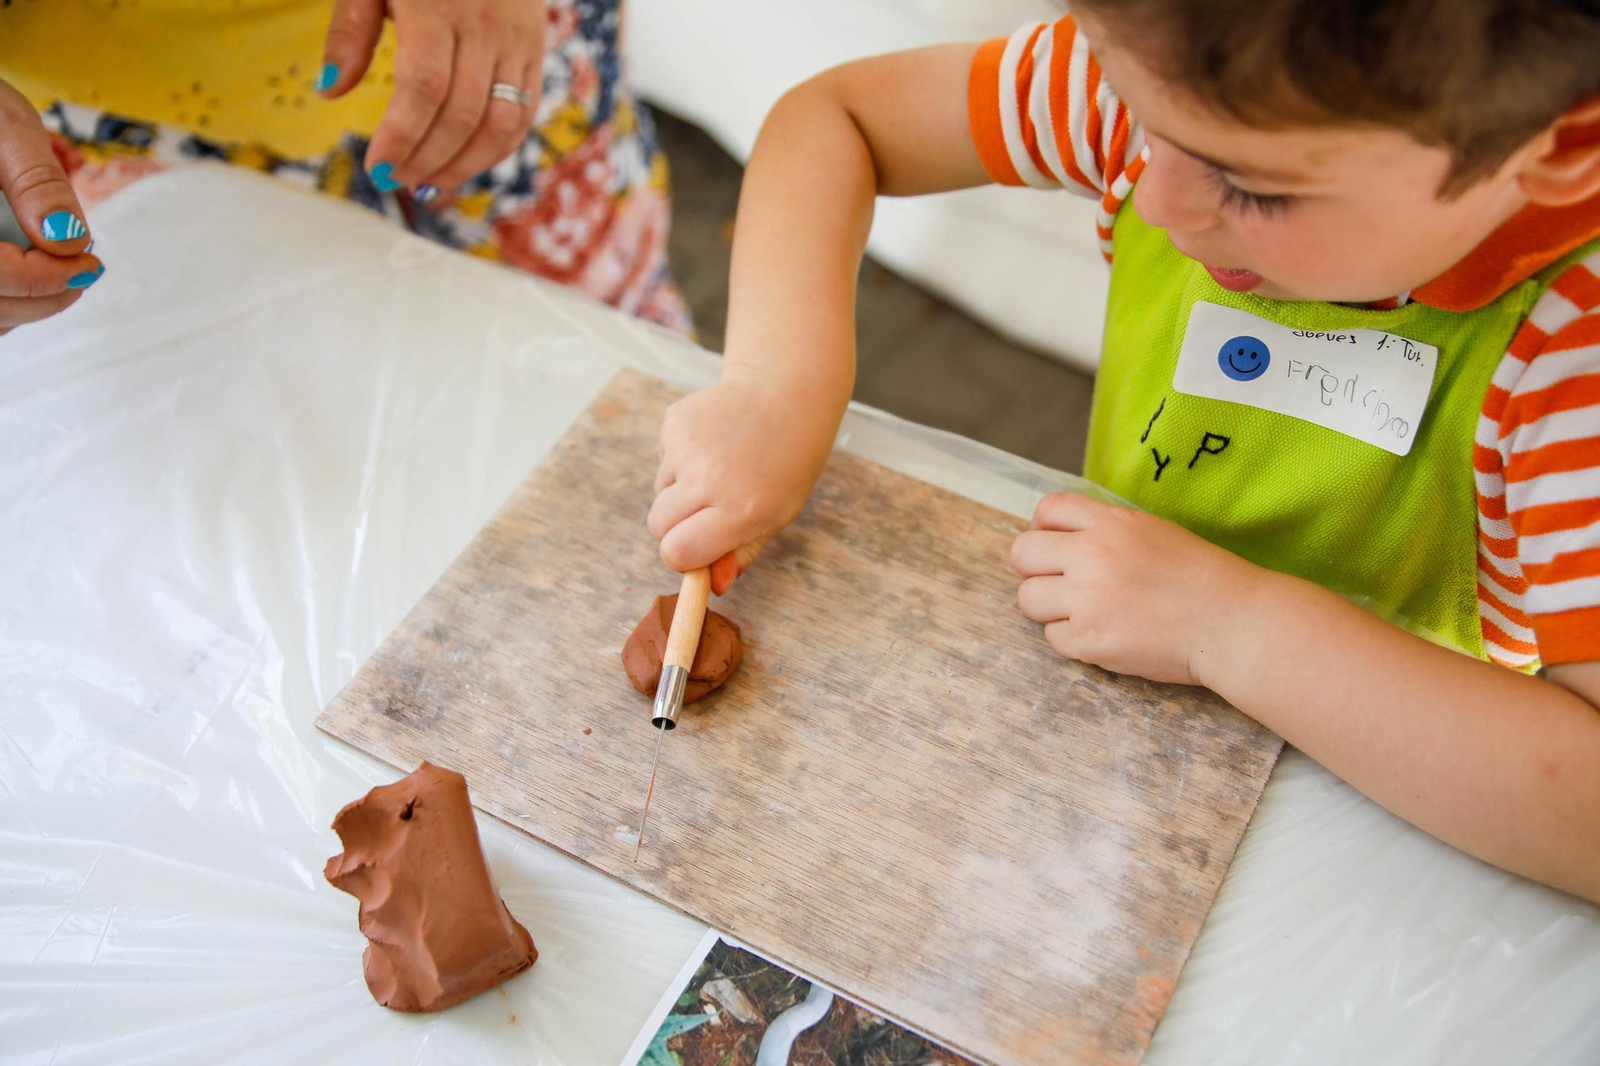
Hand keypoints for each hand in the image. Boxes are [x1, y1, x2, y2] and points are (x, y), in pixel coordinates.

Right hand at [0, 80, 103, 337]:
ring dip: (27, 305)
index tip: (87, 264)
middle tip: (84, 271)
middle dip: (43, 296)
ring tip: (63, 271)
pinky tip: (34, 273)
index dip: (42, 280)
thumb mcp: (6, 128)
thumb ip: (36, 182)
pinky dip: (9, 301)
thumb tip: (70, 239)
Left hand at [320, 0, 545, 195]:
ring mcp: (517, 38)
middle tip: (394, 181)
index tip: (376, 167)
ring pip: (501, 123)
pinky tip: (464, 164)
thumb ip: (351, 31)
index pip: (424, 88)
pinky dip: (497, 149)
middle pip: (462, 113)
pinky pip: (524, 112)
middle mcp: (485, 25)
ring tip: (428, 185)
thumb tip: (329, 91)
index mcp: (438, 4)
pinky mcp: (535, 47)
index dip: (401, 136)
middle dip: (427, 158)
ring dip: (464, 165)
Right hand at [648, 377, 837, 584]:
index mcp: (740, 510)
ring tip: (718, 467)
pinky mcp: (673, 423)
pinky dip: (679, 459)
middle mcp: (708, 479)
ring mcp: (687, 448)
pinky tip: (712, 444)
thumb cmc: (788, 463)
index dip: (682, 556)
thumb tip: (713, 585)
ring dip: (680, 489)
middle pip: (659, 526)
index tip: (696, 548)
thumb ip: (743, 553)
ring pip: (659, 492)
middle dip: (676, 526)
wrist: (785, 395)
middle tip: (709, 507)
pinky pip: (662, 460)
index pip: (677, 553)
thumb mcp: (778, 514)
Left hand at [1010, 494, 1266, 685]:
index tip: (1055, 546)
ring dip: (1049, 607)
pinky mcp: (1090, 640)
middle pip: (1022, 554)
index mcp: (1110, 523)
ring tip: (1082, 612)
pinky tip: (1102, 634)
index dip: (1043, 529)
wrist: (1232, 624)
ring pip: (1028, 599)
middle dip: (1034, 569)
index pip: (1047, 510)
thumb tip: (1060, 537)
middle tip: (1060, 583)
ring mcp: (1088, 599)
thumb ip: (1105, 529)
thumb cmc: (1199, 577)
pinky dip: (1072, 639)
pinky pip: (1053, 638)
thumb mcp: (1152, 531)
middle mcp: (1092, 555)